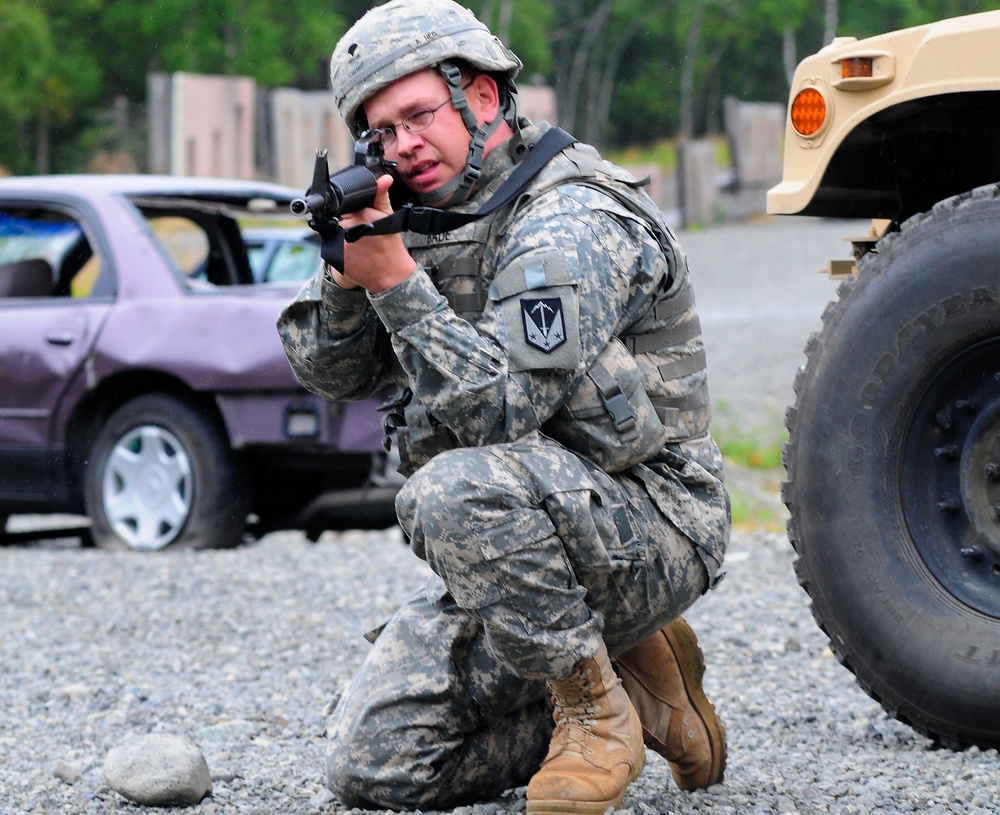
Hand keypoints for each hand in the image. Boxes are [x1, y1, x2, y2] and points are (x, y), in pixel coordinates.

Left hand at [332, 174, 416, 292]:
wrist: (392, 275)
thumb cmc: (390, 245)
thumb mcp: (388, 217)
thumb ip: (381, 196)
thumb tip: (385, 178)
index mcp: (359, 214)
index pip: (344, 204)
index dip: (349, 209)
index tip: (358, 217)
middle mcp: (347, 227)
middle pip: (338, 218)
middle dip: (346, 222)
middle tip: (361, 233)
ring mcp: (340, 243)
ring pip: (334, 232)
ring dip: (341, 235)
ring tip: (358, 243)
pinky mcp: (336, 258)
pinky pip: (332, 247)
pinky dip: (340, 248)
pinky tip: (354, 252)